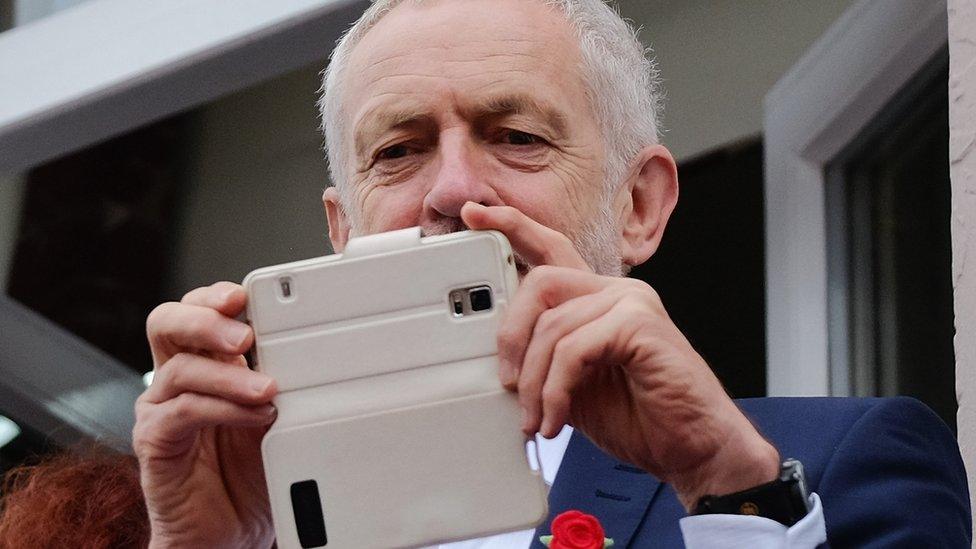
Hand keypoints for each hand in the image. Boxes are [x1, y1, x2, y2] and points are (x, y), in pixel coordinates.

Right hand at [134, 282, 276, 547]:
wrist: (230, 530)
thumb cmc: (253, 471)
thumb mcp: (278, 416)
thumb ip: (280, 381)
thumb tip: (310, 353)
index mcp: (206, 361)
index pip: (200, 311)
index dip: (218, 297)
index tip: (249, 294)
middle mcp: (178, 377)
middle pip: (169, 322)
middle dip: (206, 317)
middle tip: (244, 333)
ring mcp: (162, 407)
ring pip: (178, 366)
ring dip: (228, 374)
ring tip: (267, 389)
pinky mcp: (154, 441)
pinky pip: (180, 412)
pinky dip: (220, 409)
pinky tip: (252, 416)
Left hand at [461, 203, 779, 509]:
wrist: (695, 450)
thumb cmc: (642, 418)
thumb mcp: (573, 386)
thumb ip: (544, 361)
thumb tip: (501, 363)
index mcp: (598, 300)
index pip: (550, 249)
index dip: (510, 227)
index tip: (472, 214)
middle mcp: (616, 291)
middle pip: (540, 282)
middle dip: (511, 336)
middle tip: (508, 382)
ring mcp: (631, 302)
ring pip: (552, 326)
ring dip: (534, 382)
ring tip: (536, 418)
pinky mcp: (640, 324)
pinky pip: (573, 350)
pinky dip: (555, 391)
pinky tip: (556, 418)